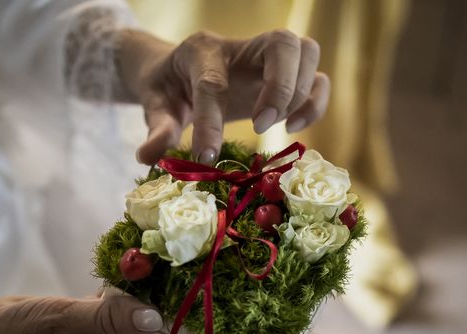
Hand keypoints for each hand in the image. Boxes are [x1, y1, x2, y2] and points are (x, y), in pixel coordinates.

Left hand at [118, 29, 329, 164]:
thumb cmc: (169, 89)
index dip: (211, 121)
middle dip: (279, 87)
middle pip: (282, 42)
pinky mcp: (284, 76)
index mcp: (201, 51)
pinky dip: (315, 103)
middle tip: (260, 125)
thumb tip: (148, 157)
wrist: (180, 71)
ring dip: (300, 92)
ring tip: (278, 125)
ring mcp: (266, 59)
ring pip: (306, 52)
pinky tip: (294, 127)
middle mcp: (241, 47)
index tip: (207, 156)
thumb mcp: (156, 106)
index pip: (212, 83)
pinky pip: (318, 78)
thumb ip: (157, 129)